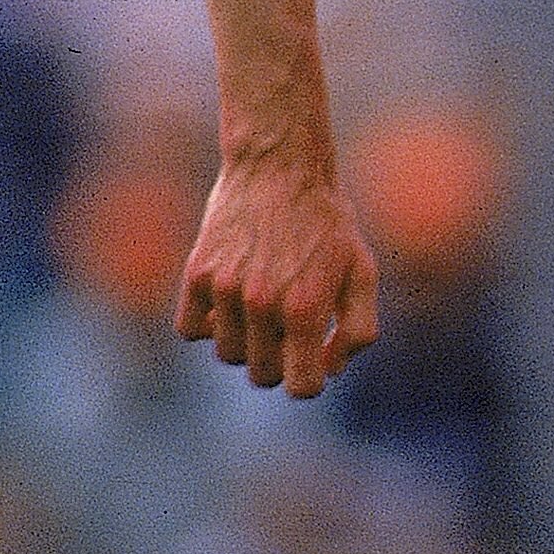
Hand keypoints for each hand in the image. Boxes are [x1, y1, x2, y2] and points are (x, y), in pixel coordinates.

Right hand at [175, 153, 379, 398]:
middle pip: (262, 376)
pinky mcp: (197, 273)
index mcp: (306, 309)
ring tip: (263, 307)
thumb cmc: (328, 224)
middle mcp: (262, 304)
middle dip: (280, 361)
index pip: (301, 387)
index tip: (312, 360)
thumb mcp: (363, 273)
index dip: (311, 381)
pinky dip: (207, 325)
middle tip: (290, 327)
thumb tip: (330, 370)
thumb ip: (358, 330)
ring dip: (246, 342)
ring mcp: (225, 290)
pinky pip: (189, 330)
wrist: (280, 166)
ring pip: (228, 354)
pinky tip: (230, 302)